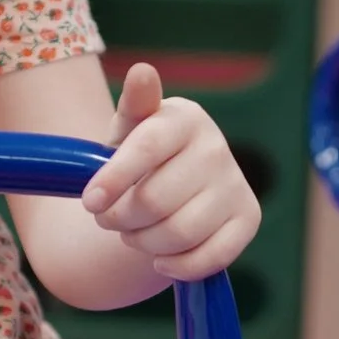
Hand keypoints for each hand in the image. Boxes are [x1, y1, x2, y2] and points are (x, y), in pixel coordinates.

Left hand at [82, 62, 259, 281]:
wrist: (171, 185)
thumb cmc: (139, 156)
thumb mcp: (127, 129)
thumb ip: (132, 105)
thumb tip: (142, 71)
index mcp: (185, 118)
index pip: (147, 147)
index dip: (114, 179)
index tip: (89, 202)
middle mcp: (217, 147)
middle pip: (156, 201)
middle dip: (120, 219)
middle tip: (109, 218)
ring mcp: (236, 185)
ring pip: (179, 233)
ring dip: (143, 244)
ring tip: (133, 233)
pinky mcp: (249, 219)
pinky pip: (209, 258)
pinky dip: (177, 266)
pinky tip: (161, 259)